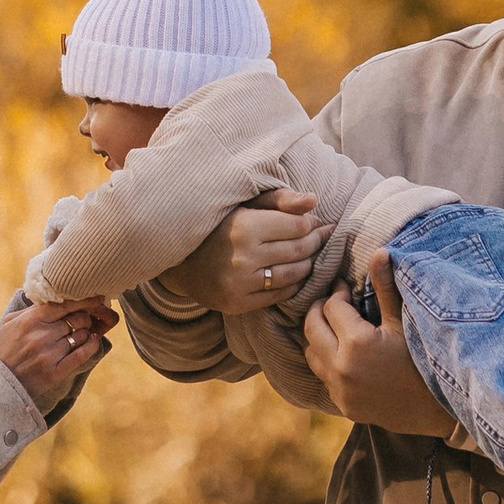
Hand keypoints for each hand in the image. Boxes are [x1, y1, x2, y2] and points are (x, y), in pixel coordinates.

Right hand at [0, 298, 114, 401]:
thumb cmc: (1, 349)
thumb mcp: (9, 323)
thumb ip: (31, 311)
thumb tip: (53, 299)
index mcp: (29, 321)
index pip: (64, 305)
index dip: (83, 300)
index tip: (95, 297)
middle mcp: (41, 336)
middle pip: (76, 319)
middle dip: (84, 317)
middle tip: (85, 319)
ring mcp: (49, 355)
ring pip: (80, 336)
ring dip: (86, 332)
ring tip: (84, 331)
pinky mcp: (55, 373)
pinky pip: (81, 355)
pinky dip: (91, 346)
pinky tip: (93, 341)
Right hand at [171, 190, 327, 315]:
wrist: (181, 261)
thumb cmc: (219, 226)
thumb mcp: (245, 205)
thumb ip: (280, 200)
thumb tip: (313, 201)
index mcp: (244, 226)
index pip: (298, 226)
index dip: (313, 224)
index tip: (317, 221)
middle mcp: (243, 256)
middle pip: (299, 250)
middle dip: (316, 242)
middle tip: (322, 236)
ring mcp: (240, 283)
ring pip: (293, 274)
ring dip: (309, 264)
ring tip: (311, 254)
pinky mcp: (237, 303)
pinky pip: (280, 295)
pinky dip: (294, 284)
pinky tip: (296, 274)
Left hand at [303, 262, 453, 433]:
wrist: (437, 410)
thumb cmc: (425, 359)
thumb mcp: (404, 321)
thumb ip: (386, 287)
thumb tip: (379, 251)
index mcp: (357, 342)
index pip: (331, 307)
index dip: (338, 293)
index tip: (347, 288)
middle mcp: (341, 367)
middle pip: (311, 327)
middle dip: (320, 311)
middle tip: (336, 302)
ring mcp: (340, 389)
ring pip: (311, 352)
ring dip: (319, 336)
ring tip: (337, 327)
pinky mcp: (342, 405)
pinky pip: (322, 376)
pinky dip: (327, 360)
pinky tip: (345, 353)